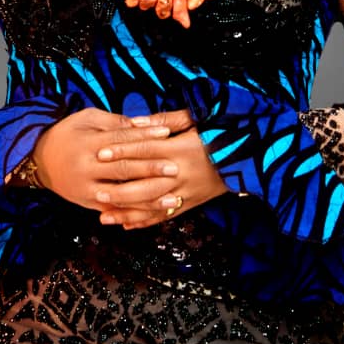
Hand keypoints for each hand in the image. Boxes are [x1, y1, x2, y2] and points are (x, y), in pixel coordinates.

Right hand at [28, 107, 185, 211]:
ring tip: (172, 196)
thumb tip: (143, 125)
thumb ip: (114, 123)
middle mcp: (87, 168)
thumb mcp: (87, 119)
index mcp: (88, 143)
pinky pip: (114, 210)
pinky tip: (152, 213)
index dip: (144, 137)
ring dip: (149, 197)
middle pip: (123, 169)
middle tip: (175, 167)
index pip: (121, 140)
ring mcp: (87, 189)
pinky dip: (134, 212)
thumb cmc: (69, 134)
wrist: (40, 160)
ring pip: (122, 194)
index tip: (166, 134)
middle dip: (151, 169)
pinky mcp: (88, 203)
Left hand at [94, 112, 228, 229]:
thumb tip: (136, 121)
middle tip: (96, 191)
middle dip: (120, 189)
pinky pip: (165, 216)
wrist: (247, 156)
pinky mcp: (190, 203)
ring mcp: (185, 192)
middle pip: (145, 183)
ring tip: (103, 216)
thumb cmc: (218, 132)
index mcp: (179, 149)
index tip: (101, 153)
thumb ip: (165, 120)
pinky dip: (145, 222)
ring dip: (127, 212)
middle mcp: (181, 173)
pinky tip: (126, 225)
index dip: (122, 151)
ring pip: (152, 206)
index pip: (145, 150)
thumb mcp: (194, 119)